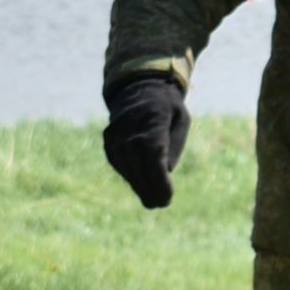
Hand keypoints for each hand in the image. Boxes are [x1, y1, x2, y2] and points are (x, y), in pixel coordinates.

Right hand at [102, 74, 189, 208]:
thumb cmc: (166, 106)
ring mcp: (116, 137)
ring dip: (139, 186)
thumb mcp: (181, 121)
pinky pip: (118, 163)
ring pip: (127, 170)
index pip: (154, 165)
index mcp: (151, 129)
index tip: (167, 199)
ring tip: (151, 199)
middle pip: (139, 171)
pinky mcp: (108, 140)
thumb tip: (164, 172)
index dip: (160, 185)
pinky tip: (139, 183)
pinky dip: (129, 174)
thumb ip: (174, 147)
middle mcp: (130, 134)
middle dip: (150, 191)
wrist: (138, 86)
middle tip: (160, 203)